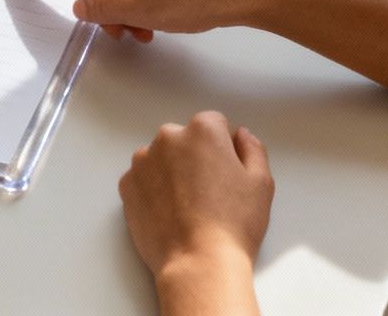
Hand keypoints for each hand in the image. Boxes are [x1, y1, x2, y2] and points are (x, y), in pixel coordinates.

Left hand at [121, 112, 273, 296]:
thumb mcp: (261, 183)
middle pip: (185, 139)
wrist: (198, 262)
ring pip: (161, 158)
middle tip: (209, 192)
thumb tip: (241, 136)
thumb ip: (252, 149)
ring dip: (171, 171)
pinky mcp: (127, 185)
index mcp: (203, 130)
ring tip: (188, 206)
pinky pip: (142, 179)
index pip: (214, 124)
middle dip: (195, 157)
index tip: (227, 173)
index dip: (224, 149)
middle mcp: (168, 137)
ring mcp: (143, 161)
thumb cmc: (233, 225)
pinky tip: (169, 213)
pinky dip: (153, 190)